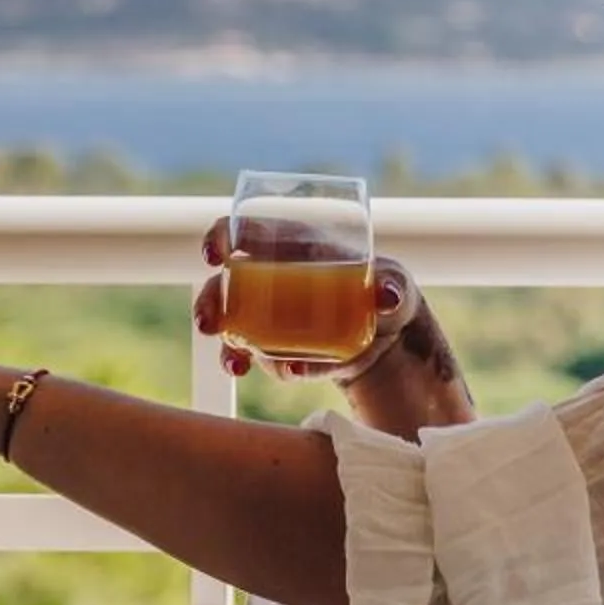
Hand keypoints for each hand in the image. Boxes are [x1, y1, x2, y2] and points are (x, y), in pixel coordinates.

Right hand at [194, 225, 473, 437]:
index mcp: (286, 247)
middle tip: (209, 325)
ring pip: (232, 330)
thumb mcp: (394, 282)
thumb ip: (392, 284)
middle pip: (221, 287)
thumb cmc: (386, 289)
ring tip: (237, 366)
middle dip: (208, 304)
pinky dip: (272, 369)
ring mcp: (269, 320)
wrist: (389, 337)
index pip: (238, 231)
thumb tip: (387, 295)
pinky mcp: (280, 351)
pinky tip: (290, 372)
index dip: (219, 238)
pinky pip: (264, 361)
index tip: (215, 255)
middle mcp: (267, 281)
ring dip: (227, 348)